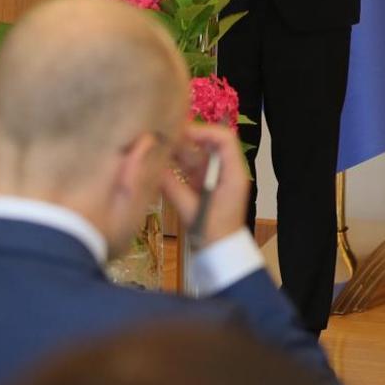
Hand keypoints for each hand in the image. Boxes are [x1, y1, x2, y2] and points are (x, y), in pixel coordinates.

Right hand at [162, 122, 250, 248]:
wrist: (220, 252)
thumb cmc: (212, 232)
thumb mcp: (191, 210)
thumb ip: (172, 188)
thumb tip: (152, 167)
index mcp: (232, 173)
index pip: (224, 139)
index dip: (204, 131)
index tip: (181, 132)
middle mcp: (225, 170)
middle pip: (208, 145)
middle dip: (185, 138)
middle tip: (161, 134)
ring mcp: (214, 177)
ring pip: (196, 156)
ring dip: (177, 151)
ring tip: (155, 144)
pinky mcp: (204, 185)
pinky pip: (189, 169)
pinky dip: (175, 165)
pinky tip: (158, 161)